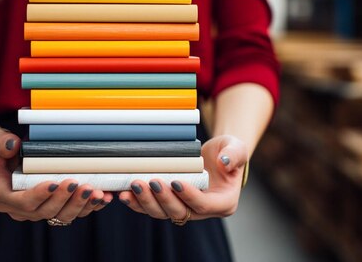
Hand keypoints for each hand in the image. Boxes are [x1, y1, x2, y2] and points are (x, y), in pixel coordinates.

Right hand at [0, 128, 113, 221]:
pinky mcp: (50, 208)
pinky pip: (70, 212)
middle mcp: (18, 209)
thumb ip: (1, 143)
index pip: (23, 202)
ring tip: (94, 192)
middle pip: (44, 212)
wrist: (0, 155)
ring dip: (79, 206)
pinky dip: (87, 206)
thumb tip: (12, 145)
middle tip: (78, 183)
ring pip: (60, 216)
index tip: (54, 183)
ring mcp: (35, 211)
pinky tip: (101, 198)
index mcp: (2, 195)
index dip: (39, 195)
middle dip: (64, 199)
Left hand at [118, 135, 246, 220]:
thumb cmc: (228, 151)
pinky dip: (138, 202)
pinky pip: (151, 208)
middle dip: (163, 199)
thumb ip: (234, 154)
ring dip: (146, 202)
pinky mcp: (169, 204)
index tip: (176, 181)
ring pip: (162, 213)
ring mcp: (184, 209)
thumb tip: (223, 161)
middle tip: (150, 181)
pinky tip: (124, 193)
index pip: (204, 204)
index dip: (189, 196)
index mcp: (223, 202)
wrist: (216, 155)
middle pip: (180, 212)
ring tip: (133, 186)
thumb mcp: (237, 147)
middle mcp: (202, 211)